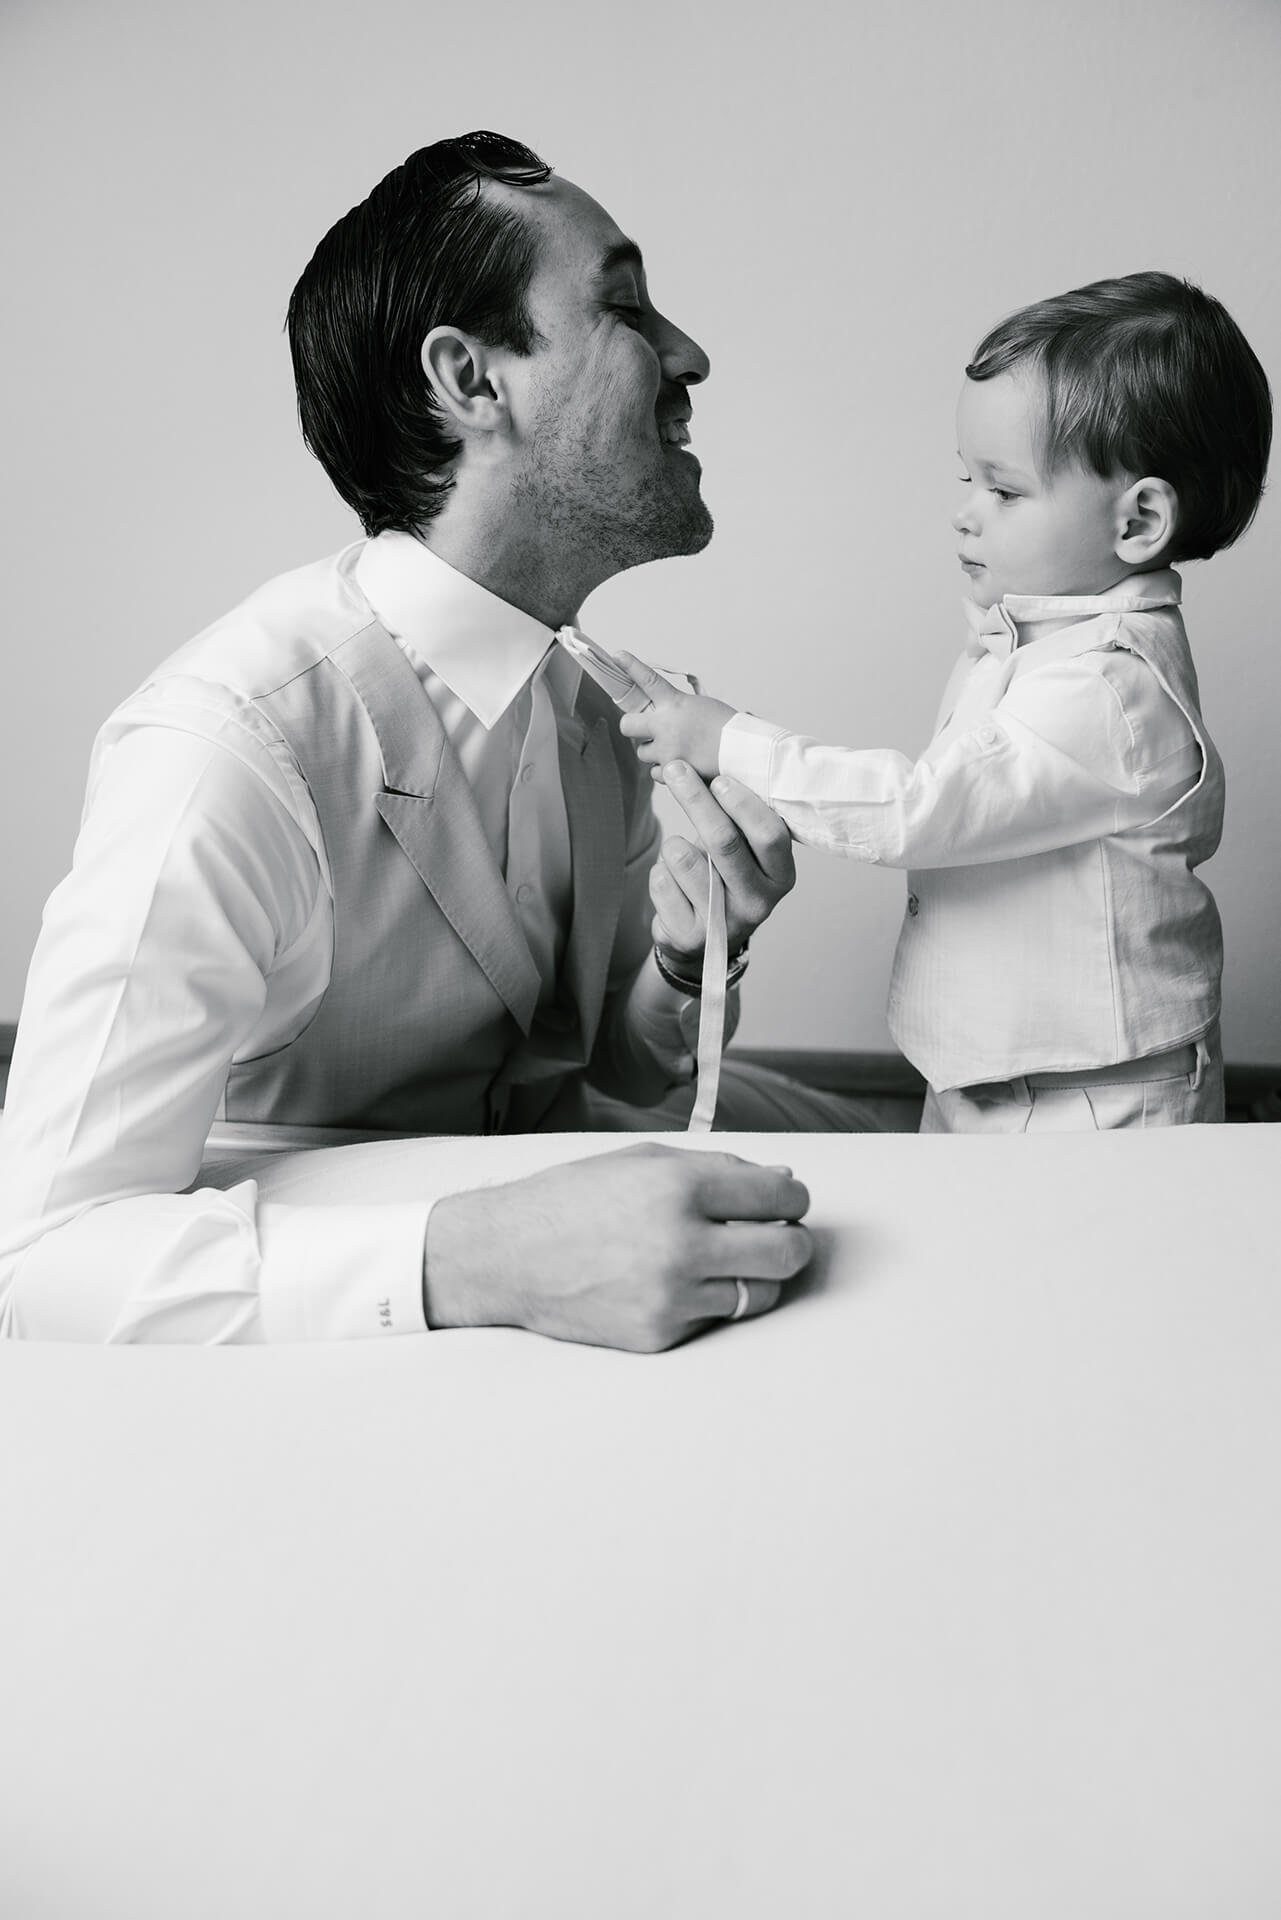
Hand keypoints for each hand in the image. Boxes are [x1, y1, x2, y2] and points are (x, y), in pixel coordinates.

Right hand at [423, 1143, 812, 1351]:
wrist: (507, 1255)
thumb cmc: (572, 1200)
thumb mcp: (643, 1161)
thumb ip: (716, 1168)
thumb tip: (780, 1178)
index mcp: (679, 1188)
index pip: (779, 1195)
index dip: (793, 1196)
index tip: (788, 1199)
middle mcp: (680, 1243)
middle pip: (787, 1252)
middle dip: (793, 1241)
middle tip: (781, 1235)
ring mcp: (671, 1296)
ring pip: (760, 1293)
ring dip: (757, 1274)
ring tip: (730, 1259)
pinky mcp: (659, 1334)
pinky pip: (715, 1318)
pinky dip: (710, 1299)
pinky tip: (679, 1280)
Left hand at [614, 650, 735, 783]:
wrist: (744, 752)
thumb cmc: (727, 728)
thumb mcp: (700, 707)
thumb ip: (676, 709)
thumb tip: (658, 716)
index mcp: (675, 704)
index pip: (648, 680)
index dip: (630, 666)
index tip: (618, 655)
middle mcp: (666, 725)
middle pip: (627, 725)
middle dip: (634, 727)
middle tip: (646, 730)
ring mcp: (666, 749)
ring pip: (643, 752)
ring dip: (655, 751)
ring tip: (677, 749)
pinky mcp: (671, 770)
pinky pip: (656, 772)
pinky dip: (666, 770)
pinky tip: (683, 764)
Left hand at [649, 763, 794, 960]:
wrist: (703, 936)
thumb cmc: (724, 877)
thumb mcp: (744, 852)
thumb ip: (738, 821)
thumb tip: (712, 772)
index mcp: (780, 876)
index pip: (769, 834)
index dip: (743, 804)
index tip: (718, 779)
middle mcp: (759, 903)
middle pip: (724, 841)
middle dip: (695, 798)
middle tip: (675, 769)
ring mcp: (724, 923)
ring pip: (684, 858)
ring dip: (673, 844)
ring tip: (679, 852)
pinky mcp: (690, 935)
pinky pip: (661, 881)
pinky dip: (659, 870)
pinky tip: (672, 882)